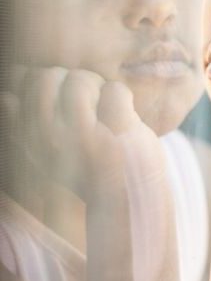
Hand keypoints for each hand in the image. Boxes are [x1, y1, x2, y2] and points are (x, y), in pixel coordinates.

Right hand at [1, 66, 153, 200]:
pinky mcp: (117, 131)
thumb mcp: (45, 153)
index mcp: (26, 142)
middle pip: (47, 76)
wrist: (128, 205)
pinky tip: (124, 116)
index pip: (17, 88)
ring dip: (97, 86)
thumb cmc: (88, 172)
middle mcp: (48, 140)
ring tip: (105, 108)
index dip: (45, 84)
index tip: (62, 103)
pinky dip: (122, 96)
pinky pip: (114, 89)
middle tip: (87, 100)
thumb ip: (23, 124)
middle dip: (69, 79)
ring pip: (79, 79)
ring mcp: (84, 136)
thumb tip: (9, 92)